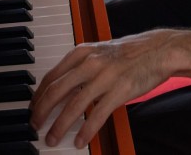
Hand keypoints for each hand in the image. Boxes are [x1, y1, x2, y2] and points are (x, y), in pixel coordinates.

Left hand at [30, 31, 171, 148]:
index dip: (38, 95)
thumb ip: (79, 67)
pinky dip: (86, 130)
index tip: (32, 109)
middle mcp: (89, 63)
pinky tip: (79, 141)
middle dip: (41, 111)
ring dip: (59, 125)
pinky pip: (97, 114)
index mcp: (81, 53)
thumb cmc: (128, 53)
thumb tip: (60, 87)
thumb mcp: (97, 52)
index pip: (51, 76)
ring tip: (52, 138)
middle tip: (34, 126)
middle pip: (56, 91)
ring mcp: (105, 77)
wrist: (158, 50)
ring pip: (74, 105)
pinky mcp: (120, 90)